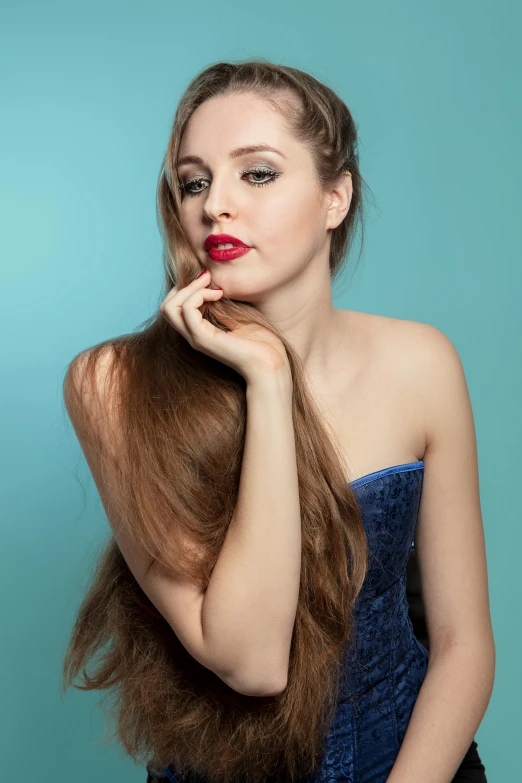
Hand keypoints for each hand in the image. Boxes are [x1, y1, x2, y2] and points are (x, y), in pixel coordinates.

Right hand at [160, 270, 290, 382]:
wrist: (271, 365)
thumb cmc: (263, 344)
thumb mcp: (240, 318)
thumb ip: (224, 307)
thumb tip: (216, 287)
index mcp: (202, 332)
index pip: (176, 307)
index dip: (188, 289)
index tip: (211, 280)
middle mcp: (194, 336)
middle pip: (167, 306)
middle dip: (184, 286)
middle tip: (207, 278)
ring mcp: (197, 338)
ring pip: (170, 307)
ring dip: (189, 289)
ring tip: (212, 286)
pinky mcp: (204, 339)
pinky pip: (187, 309)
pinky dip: (199, 295)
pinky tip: (218, 294)